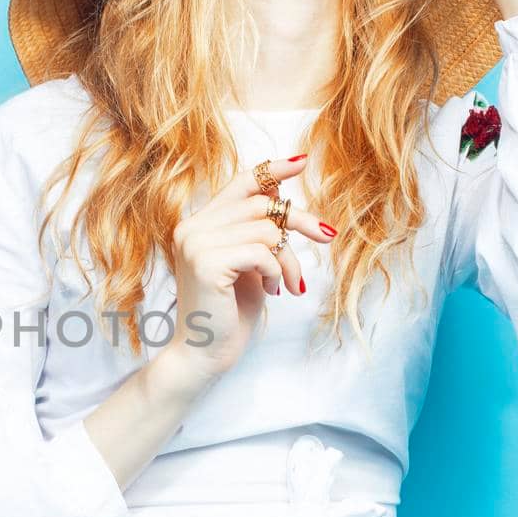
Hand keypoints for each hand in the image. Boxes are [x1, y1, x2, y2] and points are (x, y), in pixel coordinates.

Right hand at [156, 155, 337, 391]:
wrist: (204, 354)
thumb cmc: (228, 313)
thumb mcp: (248, 264)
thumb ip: (256, 232)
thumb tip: (281, 198)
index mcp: (197, 224)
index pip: (239, 183)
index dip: (272, 169)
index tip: (302, 162)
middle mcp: (191, 228)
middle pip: (261, 204)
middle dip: (300, 222)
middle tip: (326, 237)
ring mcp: (195, 244)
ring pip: (266, 229)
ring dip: (288, 258)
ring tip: (286, 282)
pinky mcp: (206, 263)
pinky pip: (261, 252)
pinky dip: (276, 271)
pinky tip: (273, 291)